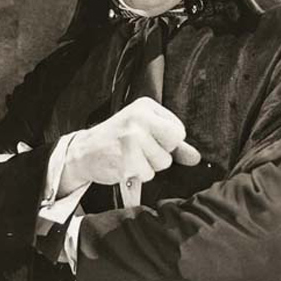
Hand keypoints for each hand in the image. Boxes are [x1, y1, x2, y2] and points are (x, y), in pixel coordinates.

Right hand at [59, 97, 200, 195]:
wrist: (84, 151)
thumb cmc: (117, 139)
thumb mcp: (144, 131)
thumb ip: (172, 143)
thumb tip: (196, 158)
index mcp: (145, 106)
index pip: (178, 130)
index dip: (168, 142)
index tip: (150, 140)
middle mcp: (139, 119)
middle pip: (172, 145)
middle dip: (161, 153)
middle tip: (142, 149)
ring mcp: (132, 139)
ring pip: (162, 163)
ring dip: (148, 166)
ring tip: (130, 157)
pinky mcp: (126, 159)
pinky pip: (148, 174)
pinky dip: (138, 174)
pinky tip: (124, 164)